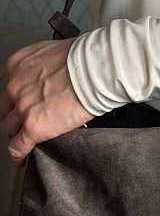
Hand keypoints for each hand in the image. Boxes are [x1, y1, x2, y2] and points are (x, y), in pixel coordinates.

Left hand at [0, 37, 94, 168]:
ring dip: (17, 135)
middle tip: (25, 122)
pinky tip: (21, 160)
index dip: (17, 100)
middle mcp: (15, 86)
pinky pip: (17, 147)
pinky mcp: (33, 127)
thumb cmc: (85, 60)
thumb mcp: (55, 55)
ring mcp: (22, 108)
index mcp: (18, 65)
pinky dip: (18, 156)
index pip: (10, 89)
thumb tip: (54, 80)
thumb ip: (45, 68)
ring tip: (24, 142)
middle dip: (15, 117)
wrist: (95, 70)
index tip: (21, 105)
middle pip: (7, 109)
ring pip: (9, 128)